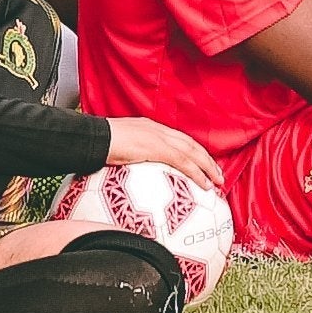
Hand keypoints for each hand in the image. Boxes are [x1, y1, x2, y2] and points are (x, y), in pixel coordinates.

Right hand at [103, 115, 223, 186]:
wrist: (93, 138)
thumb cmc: (98, 144)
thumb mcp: (117, 148)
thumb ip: (128, 155)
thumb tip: (128, 173)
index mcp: (149, 128)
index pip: (178, 139)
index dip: (193, 151)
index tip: (203, 163)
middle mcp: (157, 129)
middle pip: (190, 144)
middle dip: (206, 159)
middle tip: (218, 175)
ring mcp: (158, 137)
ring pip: (192, 152)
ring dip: (208, 167)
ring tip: (218, 181)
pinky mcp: (157, 147)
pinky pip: (183, 161)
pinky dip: (197, 173)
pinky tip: (205, 184)